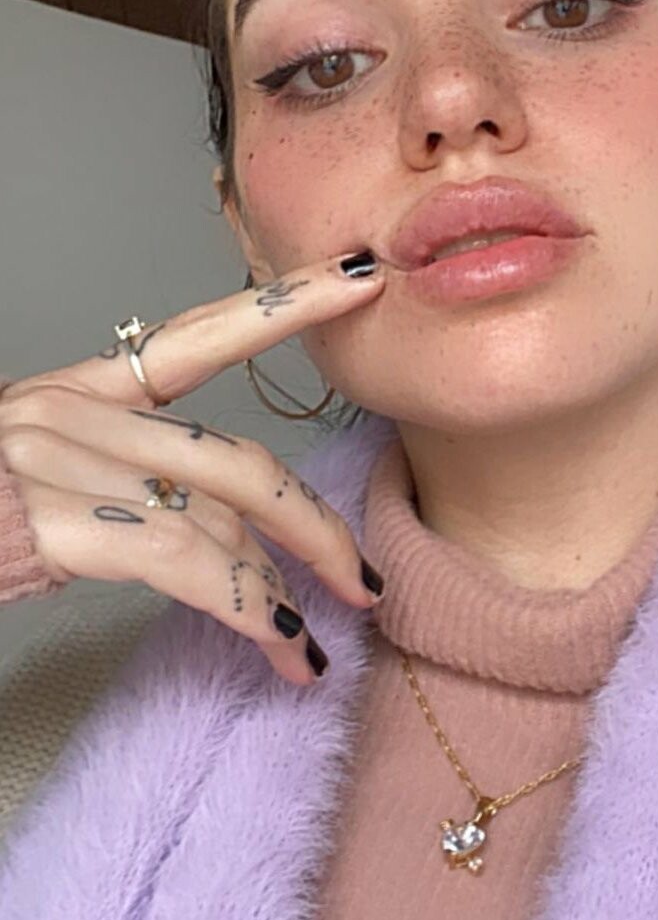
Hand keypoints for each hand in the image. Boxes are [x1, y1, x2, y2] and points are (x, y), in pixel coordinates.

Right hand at [0, 255, 387, 685]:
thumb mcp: (34, 485)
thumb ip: (119, 486)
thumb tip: (211, 534)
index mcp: (73, 396)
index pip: (197, 337)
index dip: (285, 305)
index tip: (360, 276)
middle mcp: (72, 414)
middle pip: (233, 456)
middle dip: (310, 522)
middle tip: (360, 574)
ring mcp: (60, 460)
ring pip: (217, 512)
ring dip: (283, 585)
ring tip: (315, 643)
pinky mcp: (51, 518)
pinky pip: (183, 559)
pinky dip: (244, 606)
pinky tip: (276, 644)